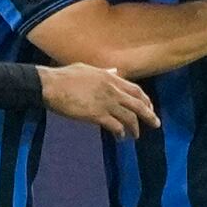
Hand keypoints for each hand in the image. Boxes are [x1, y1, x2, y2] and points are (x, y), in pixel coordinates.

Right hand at [39, 64, 159, 138]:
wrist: (50, 85)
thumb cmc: (65, 76)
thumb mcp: (88, 69)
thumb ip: (104, 72)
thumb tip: (114, 72)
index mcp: (110, 77)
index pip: (135, 89)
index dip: (145, 100)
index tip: (149, 107)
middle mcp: (112, 90)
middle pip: (138, 104)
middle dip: (149, 115)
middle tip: (156, 124)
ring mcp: (105, 103)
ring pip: (129, 118)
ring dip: (135, 128)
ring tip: (135, 136)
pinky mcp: (96, 115)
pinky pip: (115, 126)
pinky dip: (120, 133)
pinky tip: (120, 138)